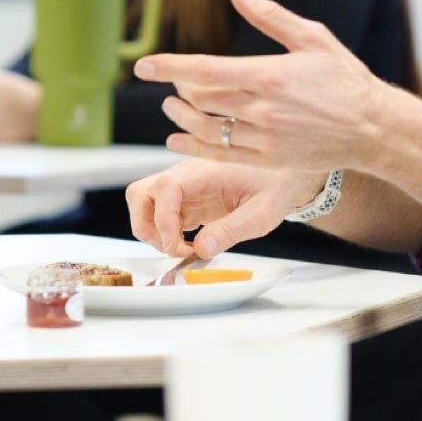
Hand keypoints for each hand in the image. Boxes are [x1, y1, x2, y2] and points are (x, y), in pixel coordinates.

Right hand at [127, 160, 325, 258]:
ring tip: (181, 248)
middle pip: (140, 193)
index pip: (166, 188)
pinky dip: (165, 235)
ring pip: (143, 204)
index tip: (174, 245)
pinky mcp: (185, 202)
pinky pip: (160, 216)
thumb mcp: (262, 212)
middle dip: (146, 225)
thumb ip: (233, 230)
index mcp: (203, 171)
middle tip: (172, 248)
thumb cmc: (275, 185)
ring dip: (152, 231)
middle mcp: (185, 176)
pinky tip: (189, 245)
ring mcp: (182, 189)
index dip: (163, 219)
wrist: (281, 175)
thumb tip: (202, 249)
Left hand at [134, 0, 394, 172]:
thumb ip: (271, 17)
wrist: (375, 129)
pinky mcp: (269, 160)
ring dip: (180, 117)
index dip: (169, 67)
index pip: (205, 70)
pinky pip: (220, 154)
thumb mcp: (312, 38)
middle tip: (166, 80)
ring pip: (206, 128)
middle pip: (201, 99)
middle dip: (177, 89)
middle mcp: (263, 109)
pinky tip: (176, 138)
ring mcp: (265, 138)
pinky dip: (192, 146)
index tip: (142, 65)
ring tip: (169, 106)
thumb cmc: (344, 78)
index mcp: (269, 75)